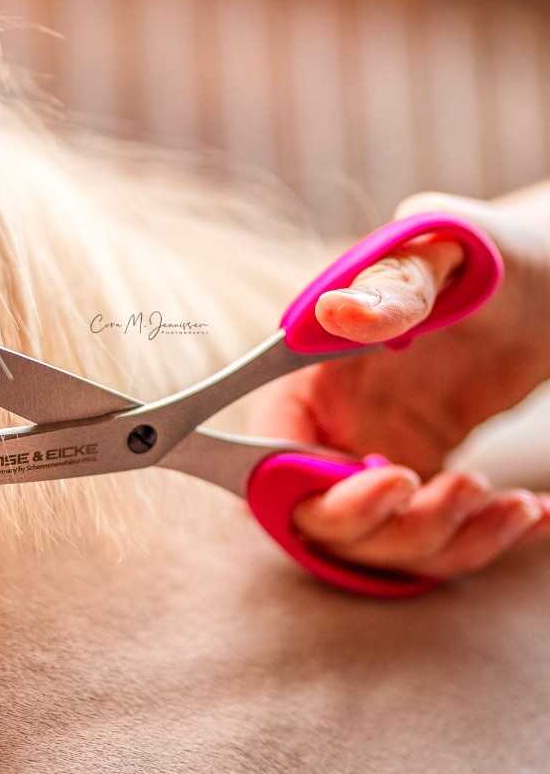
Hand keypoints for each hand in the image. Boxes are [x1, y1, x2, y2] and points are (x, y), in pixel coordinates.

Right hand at [255, 192, 549, 578]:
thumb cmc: (486, 256)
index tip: (394, 479)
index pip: (274, 456)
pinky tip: (531, 513)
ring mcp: (375, 454)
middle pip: (325, 517)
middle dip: (392, 526)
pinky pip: (434, 535)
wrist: (544, 282)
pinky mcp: (421, 474)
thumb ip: (393, 285)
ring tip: (511, 502)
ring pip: (382, 541)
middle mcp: (332, 426)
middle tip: (460, 488)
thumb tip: (338, 313)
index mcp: (310, 378)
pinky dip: (482, 542)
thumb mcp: (444, 256)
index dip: (316, 490)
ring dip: (444, 541)